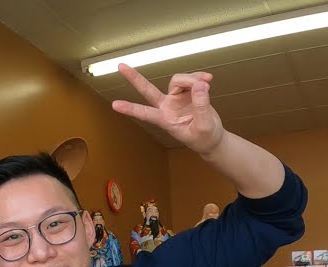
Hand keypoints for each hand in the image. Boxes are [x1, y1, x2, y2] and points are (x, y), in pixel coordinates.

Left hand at [111, 64, 225, 155]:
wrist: (212, 138)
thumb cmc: (204, 138)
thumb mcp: (204, 126)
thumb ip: (201, 106)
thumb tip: (199, 85)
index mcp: (165, 120)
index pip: (145, 114)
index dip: (130, 109)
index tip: (115, 105)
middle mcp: (166, 107)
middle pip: (148, 90)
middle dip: (135, 78)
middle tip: (120, 66)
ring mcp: (175, 98)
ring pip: (177, 80)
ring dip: (192, 79)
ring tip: (207, 83)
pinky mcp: (186, 92)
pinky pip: (190, 78)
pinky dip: (199, 77)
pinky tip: (208, 79)